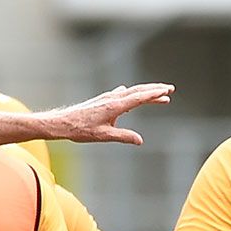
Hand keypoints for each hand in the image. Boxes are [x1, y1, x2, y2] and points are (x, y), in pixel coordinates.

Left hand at [41, 83, 173, 144]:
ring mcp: (106, 98)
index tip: (167, 91)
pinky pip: (121, 94)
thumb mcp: (103, 136)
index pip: (139, 97)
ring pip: (130, 92)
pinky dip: (131, 94)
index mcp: (114, 106)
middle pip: (138, 91)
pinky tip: (129, 93)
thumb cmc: (80, 130)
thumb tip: (139, 140)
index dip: (154, 94)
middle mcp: (112, 98)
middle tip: (170, 90)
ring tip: (159, 95)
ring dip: (145, 92)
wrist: (61, 123)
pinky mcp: (101, 100)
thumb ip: (123, 137)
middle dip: (154, 90)